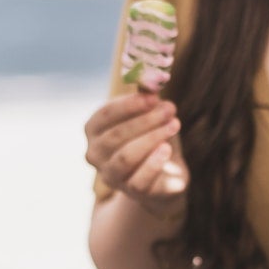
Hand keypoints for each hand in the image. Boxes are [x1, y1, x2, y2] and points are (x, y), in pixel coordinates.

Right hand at [84, 91, 188, 217]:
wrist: (165, 176)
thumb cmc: (152, 138)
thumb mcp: (150, 114)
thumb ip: (147, 96)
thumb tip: (152, 75)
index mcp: (94, 131)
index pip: (104, 116)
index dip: (128, 105)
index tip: (153, 96)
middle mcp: (96, 155)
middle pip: (116, 136)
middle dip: (145, 120)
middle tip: (170, 108)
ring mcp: (113, 176)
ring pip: (126, 158)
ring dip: (152, 138)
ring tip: (174, 124)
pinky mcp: (134, 193)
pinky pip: (140, 180)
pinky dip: (154, 164)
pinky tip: (167, 149)